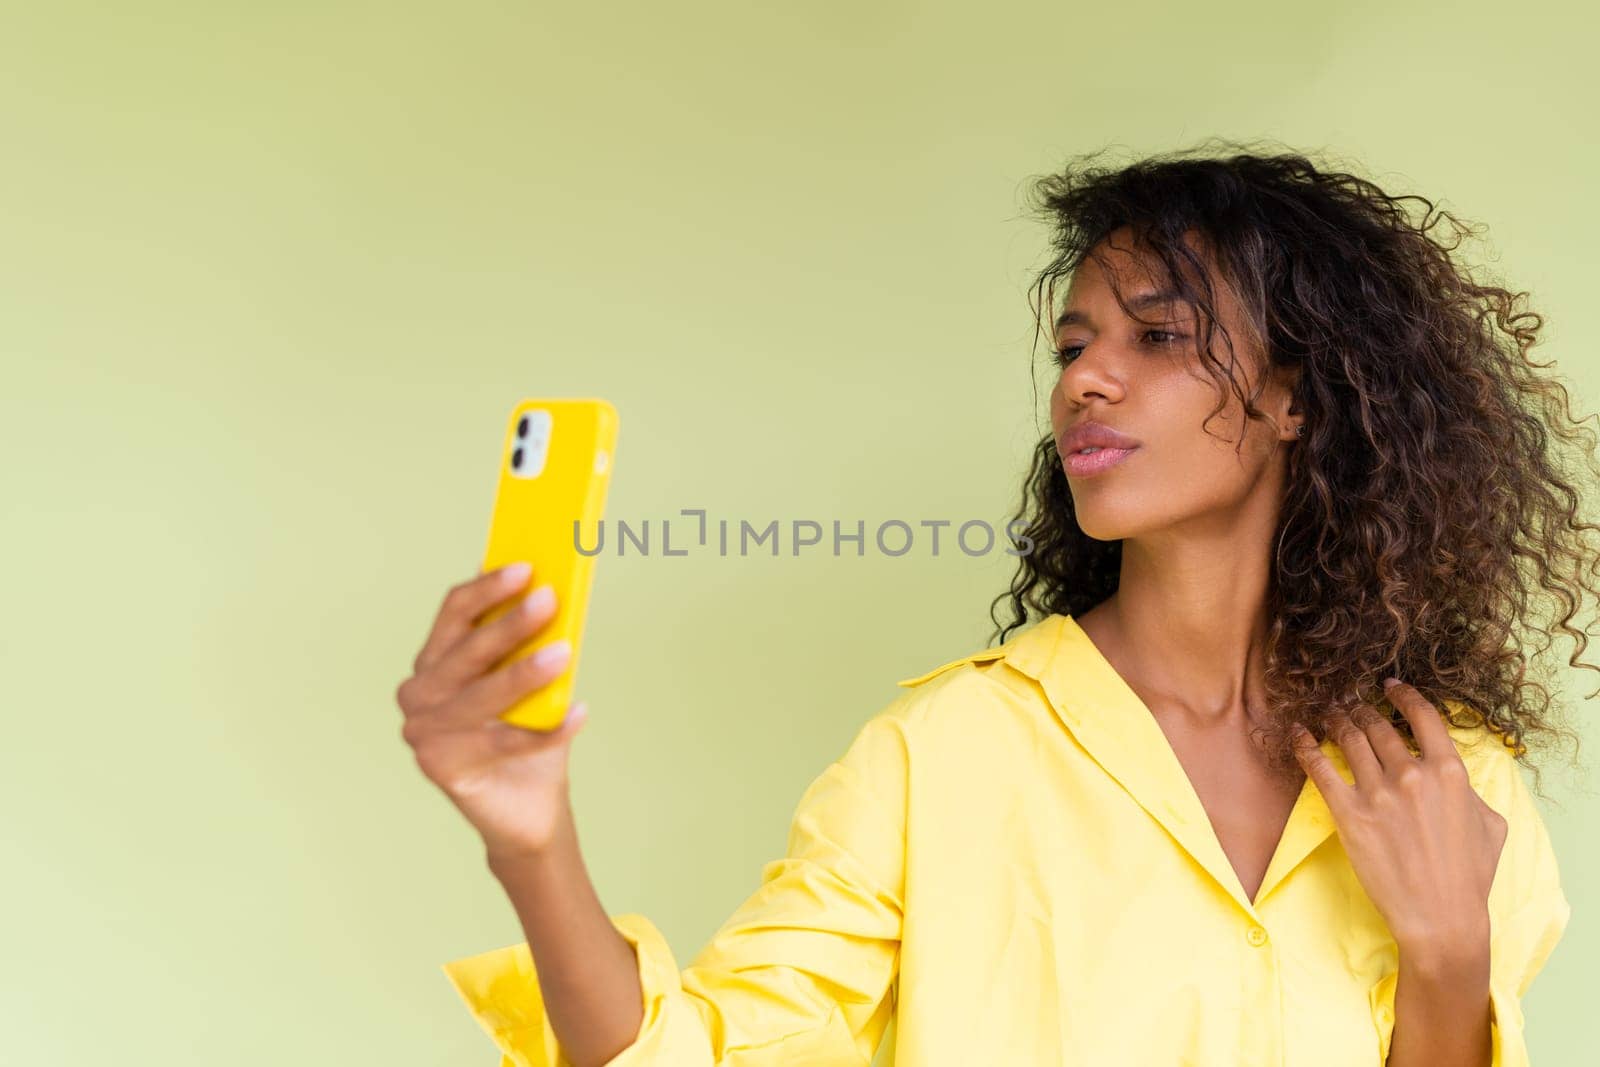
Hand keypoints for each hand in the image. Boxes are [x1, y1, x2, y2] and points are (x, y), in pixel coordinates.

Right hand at [396, 562, 587, 859]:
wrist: (526, 810)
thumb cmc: (527, 734)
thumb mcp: (527, 680)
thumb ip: (528, 642)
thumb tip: (549, 589)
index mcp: (434, 661)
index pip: (454, 613)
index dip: (488, 588)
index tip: (527, 569)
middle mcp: (418, 693)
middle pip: (468, 650)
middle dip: (511, 623)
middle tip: (549, 600)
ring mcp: (424, 732)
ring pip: (484, 695)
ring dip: (527, 672)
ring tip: (565, 653)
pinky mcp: (442, 767)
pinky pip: (503, 740)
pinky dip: (547, 728)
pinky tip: (578, 712)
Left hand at [1292, 678, 1507, 956]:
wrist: (1441, 917)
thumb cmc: (1469, 877)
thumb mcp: (1490, 826)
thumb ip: (1471, 793)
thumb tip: (1458, 779)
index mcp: (1450, 773)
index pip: (1424, 718)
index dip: (1405, 696)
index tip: (1391, 687)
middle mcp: (1413, 775)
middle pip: (1380, 727)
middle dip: (1362, 710)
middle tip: (1350, 703)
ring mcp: (1379, 793)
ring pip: (1351, 740)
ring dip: (1337, 721)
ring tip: (1329, 714)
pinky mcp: (1349, 814)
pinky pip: (1320, 768)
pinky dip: (1306, 746)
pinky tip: (1298, 733)